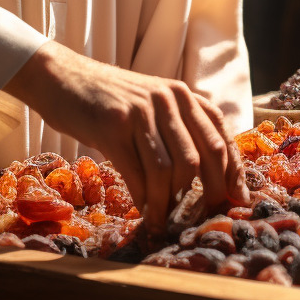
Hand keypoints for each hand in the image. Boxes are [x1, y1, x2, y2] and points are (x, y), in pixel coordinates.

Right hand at [5, 41, 247, 231]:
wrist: (62, 78)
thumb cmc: (110, 100)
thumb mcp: (152, 105)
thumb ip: (179, 129)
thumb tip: (208, 176)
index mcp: (183, 94)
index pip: (219, 136)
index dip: (233, 171)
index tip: (237, 200)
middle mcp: (168, 98)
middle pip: (201, 156)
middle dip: (205, 193)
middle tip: (199, 218)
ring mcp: (141, 111)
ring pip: (169, 169)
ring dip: (169, 203)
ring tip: (165, 221)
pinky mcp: (114, 125)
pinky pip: (137, 172)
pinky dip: (144, 198)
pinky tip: (144, 211)